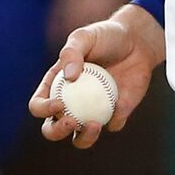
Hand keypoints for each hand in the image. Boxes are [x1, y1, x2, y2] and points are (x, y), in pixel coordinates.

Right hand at [31, 2, 163, 149]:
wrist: (136, 42)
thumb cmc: (105, 36)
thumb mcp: (85, 37)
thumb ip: (72, 52)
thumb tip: (69, 77)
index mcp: (55, 87)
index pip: (38, 105)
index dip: (43, 109)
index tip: (59, 103)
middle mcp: (70, 104)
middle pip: (52, 129)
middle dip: (57, 131)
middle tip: (71, 121)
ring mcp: (91, 112)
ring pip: (80, 138)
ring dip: (84, 138)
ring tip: (93, 125)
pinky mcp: (115, 115)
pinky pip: (112, 125)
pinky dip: (115, 120)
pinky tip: (120, 104)